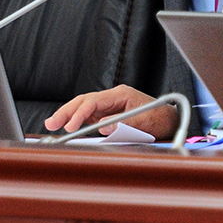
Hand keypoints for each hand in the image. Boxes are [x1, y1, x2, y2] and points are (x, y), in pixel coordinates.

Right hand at [44, 85, 178, 138]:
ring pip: (84, 107)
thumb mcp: (145, 122)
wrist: (171, 119)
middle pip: (84, 101)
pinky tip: (67, 125)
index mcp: (121, 94)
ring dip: (68, 115)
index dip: (80, 114)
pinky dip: (76, 119)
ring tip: (52, 124)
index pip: (94, 102)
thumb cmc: (160, 118)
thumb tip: (103, 127)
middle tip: (51, 124)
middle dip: (66, 112)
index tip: (70, 126)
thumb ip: (124, 124)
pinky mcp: (109, 113)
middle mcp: (113, 97)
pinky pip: (89, 115)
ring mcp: (110, 105)